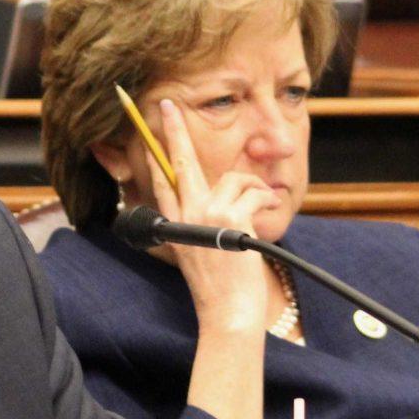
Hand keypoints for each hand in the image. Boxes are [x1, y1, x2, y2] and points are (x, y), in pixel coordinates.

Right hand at [148, 98, 274, 334]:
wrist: (227, 314)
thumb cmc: (219, 287)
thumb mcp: (199, 251)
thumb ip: (200, 223)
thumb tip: (214, 197)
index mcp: (174, 222)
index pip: (160, 179)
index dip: (153, 152)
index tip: (147, 129)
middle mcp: (185, 214)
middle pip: (177, 161)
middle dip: (173, 129)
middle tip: (167, 104)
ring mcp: (206, 213)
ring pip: (235, 178)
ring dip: (256, 188)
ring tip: (264, 204)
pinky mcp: (230, 217)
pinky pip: (255, 191)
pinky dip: (268, 198)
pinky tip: (270, 210)